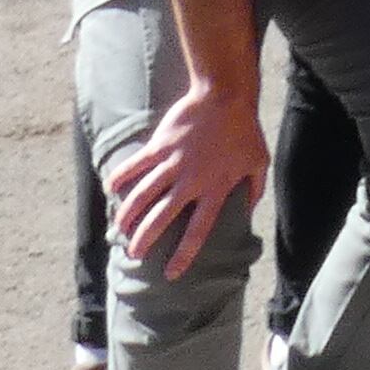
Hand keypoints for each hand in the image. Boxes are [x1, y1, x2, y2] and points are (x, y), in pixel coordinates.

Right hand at [101, 79, 267, 272]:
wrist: (225, 95)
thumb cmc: (244, 130)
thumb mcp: (258, 162)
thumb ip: (254, 190)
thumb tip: (249, 211)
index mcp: (216, 189)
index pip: (198, 231)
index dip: (183, 255)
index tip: (171, 273)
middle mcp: (191, 181)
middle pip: (162, 218)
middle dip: (144, 239)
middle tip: (133, 253)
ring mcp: (173, 162)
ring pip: (143, 195)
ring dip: (128, 214)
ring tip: (118, 228)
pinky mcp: (160, 145)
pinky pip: (135, 165)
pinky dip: (121, 176)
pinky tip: (110, 187)